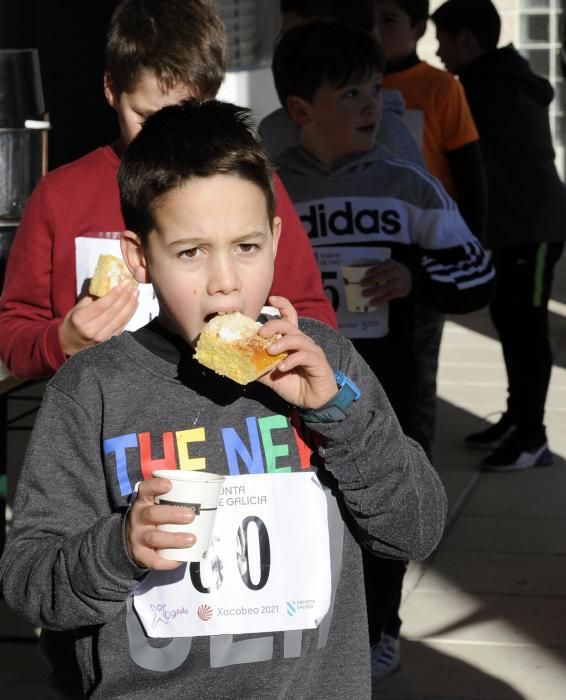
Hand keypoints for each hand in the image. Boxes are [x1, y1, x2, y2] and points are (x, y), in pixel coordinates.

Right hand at [58, 284, 138, 355]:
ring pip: (120, 320)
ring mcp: (101, 337)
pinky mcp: (109, 340)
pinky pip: (122, 326)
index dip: (113, 296)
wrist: (70, 343)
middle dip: (124, 298)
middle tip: (132, 287)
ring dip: (130, 306)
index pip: (100, 306)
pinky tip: (134, 305)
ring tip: (136, 294)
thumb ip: (92, 298)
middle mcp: (91, 330)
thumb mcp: (76, 308)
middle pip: (112, 313)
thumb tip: (109, 285)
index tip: (122, 285)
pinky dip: (130, 314)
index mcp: (80, 319)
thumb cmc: (73, 322)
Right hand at [126, 477, 195, 569]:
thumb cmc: (152, 518)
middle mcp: (138, 518)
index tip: (169, 485)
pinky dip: (169, 561)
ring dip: (174, 539)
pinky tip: (181, 558)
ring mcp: (137, 537)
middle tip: (191, 516)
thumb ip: (172, 499)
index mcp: (143, 502)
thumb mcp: (155, 505)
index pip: (145, 490)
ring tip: (192, 539)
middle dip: (173, 515)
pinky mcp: (140, 555)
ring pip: (154, 537)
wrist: (130, 540)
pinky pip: (154, 560)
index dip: (156, 486)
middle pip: (152, 514)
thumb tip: (205, 494)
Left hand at [256, 295, 337, 409]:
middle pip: (288, 325)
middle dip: (273, 325)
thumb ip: (259, 368)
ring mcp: (312, 351)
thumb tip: (239, 364)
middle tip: (261, 334)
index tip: (271, 299)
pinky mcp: (318, 362)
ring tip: (270, 352)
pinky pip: (304, 355)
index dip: (283, 305)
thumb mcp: (271, 377)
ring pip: (297, 338)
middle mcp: (303, 342)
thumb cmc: (295, 386)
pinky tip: (281, 368)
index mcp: (292, 342)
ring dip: (281, 343)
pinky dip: (291, 360)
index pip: (290, 317)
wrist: (315, 403)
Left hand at [361, 260, 411, 305]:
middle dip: (372, 280)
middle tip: (362, 284)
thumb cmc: (395, 272)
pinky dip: (379, 300)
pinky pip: (388, 297)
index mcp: (392, 264)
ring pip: (385, 288)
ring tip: (364, 293)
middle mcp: (397, 273)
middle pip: (383, 276)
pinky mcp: (399, 292)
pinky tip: (373, 302)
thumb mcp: (389, 266)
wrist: (411, 278)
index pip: (383, 266)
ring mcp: (398, 283)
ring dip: (373, 291)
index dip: (374, 270)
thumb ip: (379, 269)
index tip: (366, 274)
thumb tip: (365, 276)